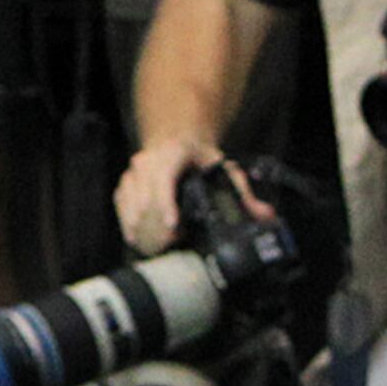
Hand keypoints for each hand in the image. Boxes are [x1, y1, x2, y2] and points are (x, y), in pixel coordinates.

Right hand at [114, 134, 255, 255]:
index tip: (172, 225)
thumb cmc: (199, 157)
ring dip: (140, 227)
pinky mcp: (126, 183)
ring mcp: (134, 172)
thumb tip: (265, 214)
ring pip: (130, 202)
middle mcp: (148, 160)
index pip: (165, 178)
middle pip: (145, 196)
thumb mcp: (224, 168)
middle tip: (171, 244)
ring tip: (155, 246)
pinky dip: (128, 223)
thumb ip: (243, 192)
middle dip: (155, 224)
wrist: (176, 139)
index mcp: (173, 153)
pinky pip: (122, 205)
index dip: (166, 203)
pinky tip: (137, 239)